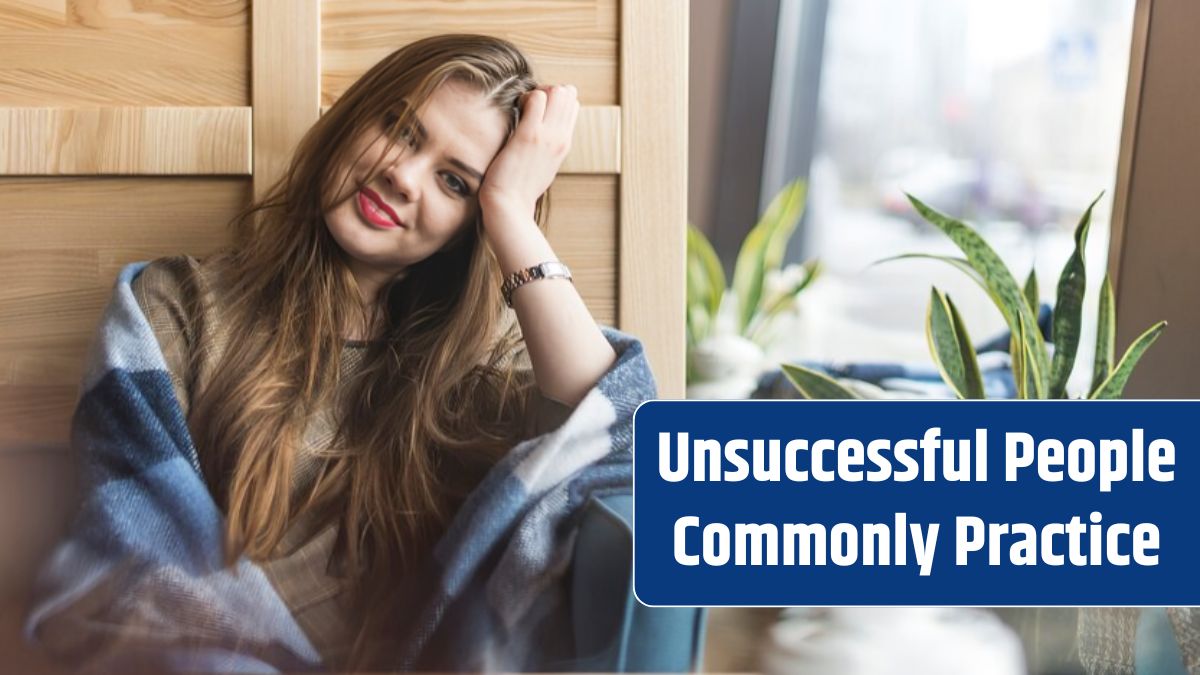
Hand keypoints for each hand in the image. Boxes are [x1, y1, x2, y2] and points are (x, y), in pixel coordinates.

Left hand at [478, 84, 578, 222]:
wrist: (510, 206)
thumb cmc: (520, 189)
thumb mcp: (543, 167)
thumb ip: (546, 148)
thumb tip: (540, 136)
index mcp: (564, 144)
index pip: (573, 106)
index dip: (556, 99)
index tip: (537, 108)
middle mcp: (560, 137)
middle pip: (568, 94)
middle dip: (549, 89)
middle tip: (528, 103)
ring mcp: (547, 136)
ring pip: (556, 91)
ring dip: (537, 90)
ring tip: (522, 106)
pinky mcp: (529, 135)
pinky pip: (536, 98)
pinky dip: (526, 96)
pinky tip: (515, 108)